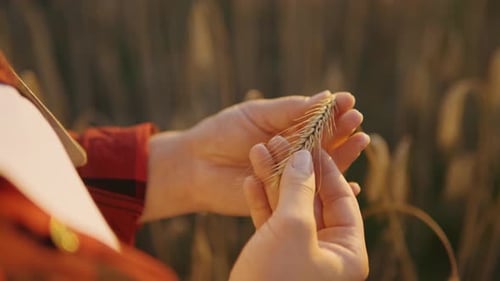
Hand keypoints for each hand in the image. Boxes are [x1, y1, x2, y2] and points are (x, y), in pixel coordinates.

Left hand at [141, 91, 368, 219]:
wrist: (195, 165)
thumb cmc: (222, 134)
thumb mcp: (257, 115)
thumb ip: (289, 110)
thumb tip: (325, 98)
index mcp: (287, 129)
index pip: (316, 119)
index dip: (332, 111)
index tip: (348, 100)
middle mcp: (292, 152)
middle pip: (325, 142)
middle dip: (342, 130)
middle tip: (357, 119)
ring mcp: (290, 175)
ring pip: (323, 166)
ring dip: (344, 155)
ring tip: (360, 140)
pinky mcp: (284, 198)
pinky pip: (312, 194)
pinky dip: (332, 191)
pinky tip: (353, 184)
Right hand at [229, 148, 368, 280]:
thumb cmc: (275, 278)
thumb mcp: (292, 227)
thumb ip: (299, 188)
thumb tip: (304, 155)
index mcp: (347, 252)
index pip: (342, 200)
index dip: (327, 169)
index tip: (311, 144)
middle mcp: (326, 254)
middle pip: (313, 201)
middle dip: (295, 171)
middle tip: (280, 142)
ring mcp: (298, 256)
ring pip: (288, 209)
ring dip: (273, 182)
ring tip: (259, 153)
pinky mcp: (273, 259)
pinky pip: (270, 225)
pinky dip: (260, 203)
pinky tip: (248, 181)